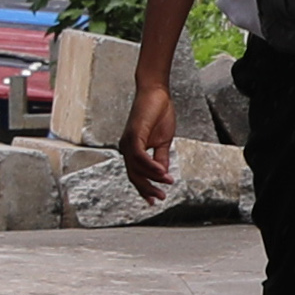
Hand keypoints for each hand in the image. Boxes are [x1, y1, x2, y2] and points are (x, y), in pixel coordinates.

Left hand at [119, 79, 176, 202]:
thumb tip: (163, 173)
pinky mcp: (133, 135)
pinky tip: (162, 172)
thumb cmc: (158, 113)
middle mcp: (126, 148)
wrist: (156, 93)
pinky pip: (140, 156)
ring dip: (152, 177)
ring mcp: (128, 142)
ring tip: (168, 182)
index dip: (145, 188)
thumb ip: (161, 157)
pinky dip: (150, 165)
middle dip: (147, 188)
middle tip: (160, 198)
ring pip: (136, 168)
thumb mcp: (163, 140)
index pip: (136, 174)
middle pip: (134, 175)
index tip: (155, 200)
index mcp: (133, 150)